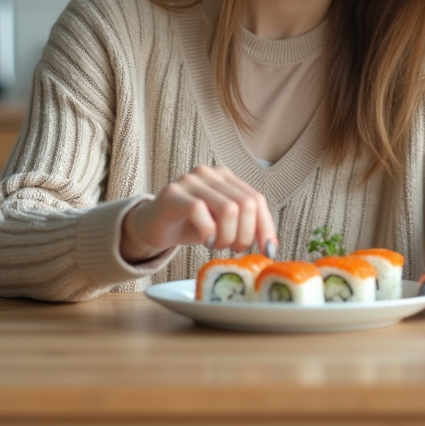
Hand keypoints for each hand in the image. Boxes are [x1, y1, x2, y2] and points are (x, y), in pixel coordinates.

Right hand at [120, 165, 277, 262]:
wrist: (152, 227)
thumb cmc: (191, 226)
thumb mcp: (222, 226)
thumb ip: (244, 226)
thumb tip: (272, 247)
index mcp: (227, 178)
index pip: (257, 199)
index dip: (266, 227)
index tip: (268, 252)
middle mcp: (211, 174)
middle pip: (246, 204)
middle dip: (245, 234)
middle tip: (233, 249)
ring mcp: (191, 180)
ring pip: (227, 208)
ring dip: (227, 236)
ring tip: (216, 246)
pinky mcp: (172, 193)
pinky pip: (199, 210)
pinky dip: (208, 232)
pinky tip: (205, 243)